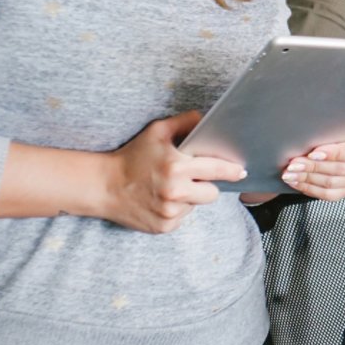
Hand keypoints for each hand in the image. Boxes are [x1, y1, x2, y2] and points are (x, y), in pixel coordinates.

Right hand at [102, 110, 245, 233]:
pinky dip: (176, 210)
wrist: (104, 186)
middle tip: (187, 177)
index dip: (232, 170)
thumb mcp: (156, 132)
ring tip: (168, 188)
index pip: (217, 170)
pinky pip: (183, 217)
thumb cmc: (131, 157)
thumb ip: (184, 122)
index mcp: (176, 167)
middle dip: (204, 184)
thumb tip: (206, 118)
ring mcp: (170, 213)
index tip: (241, 171)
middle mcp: (175, 192)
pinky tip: (160, 200)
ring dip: (189, 197)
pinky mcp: (165, 227)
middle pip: (212, 193)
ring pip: (196, 205)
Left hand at [280, 125, 344, 200]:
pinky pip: (328, 195)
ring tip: (290, 173)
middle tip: (293, 163)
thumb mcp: (336, 118)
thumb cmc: (331, 128)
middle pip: (338, 170)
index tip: (313, 153)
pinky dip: (309, 189)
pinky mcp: (343, 189)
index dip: (332, 154)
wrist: (327, 139)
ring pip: (331, 183)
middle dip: (311, 167)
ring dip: (306, 178)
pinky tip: (296, 181)